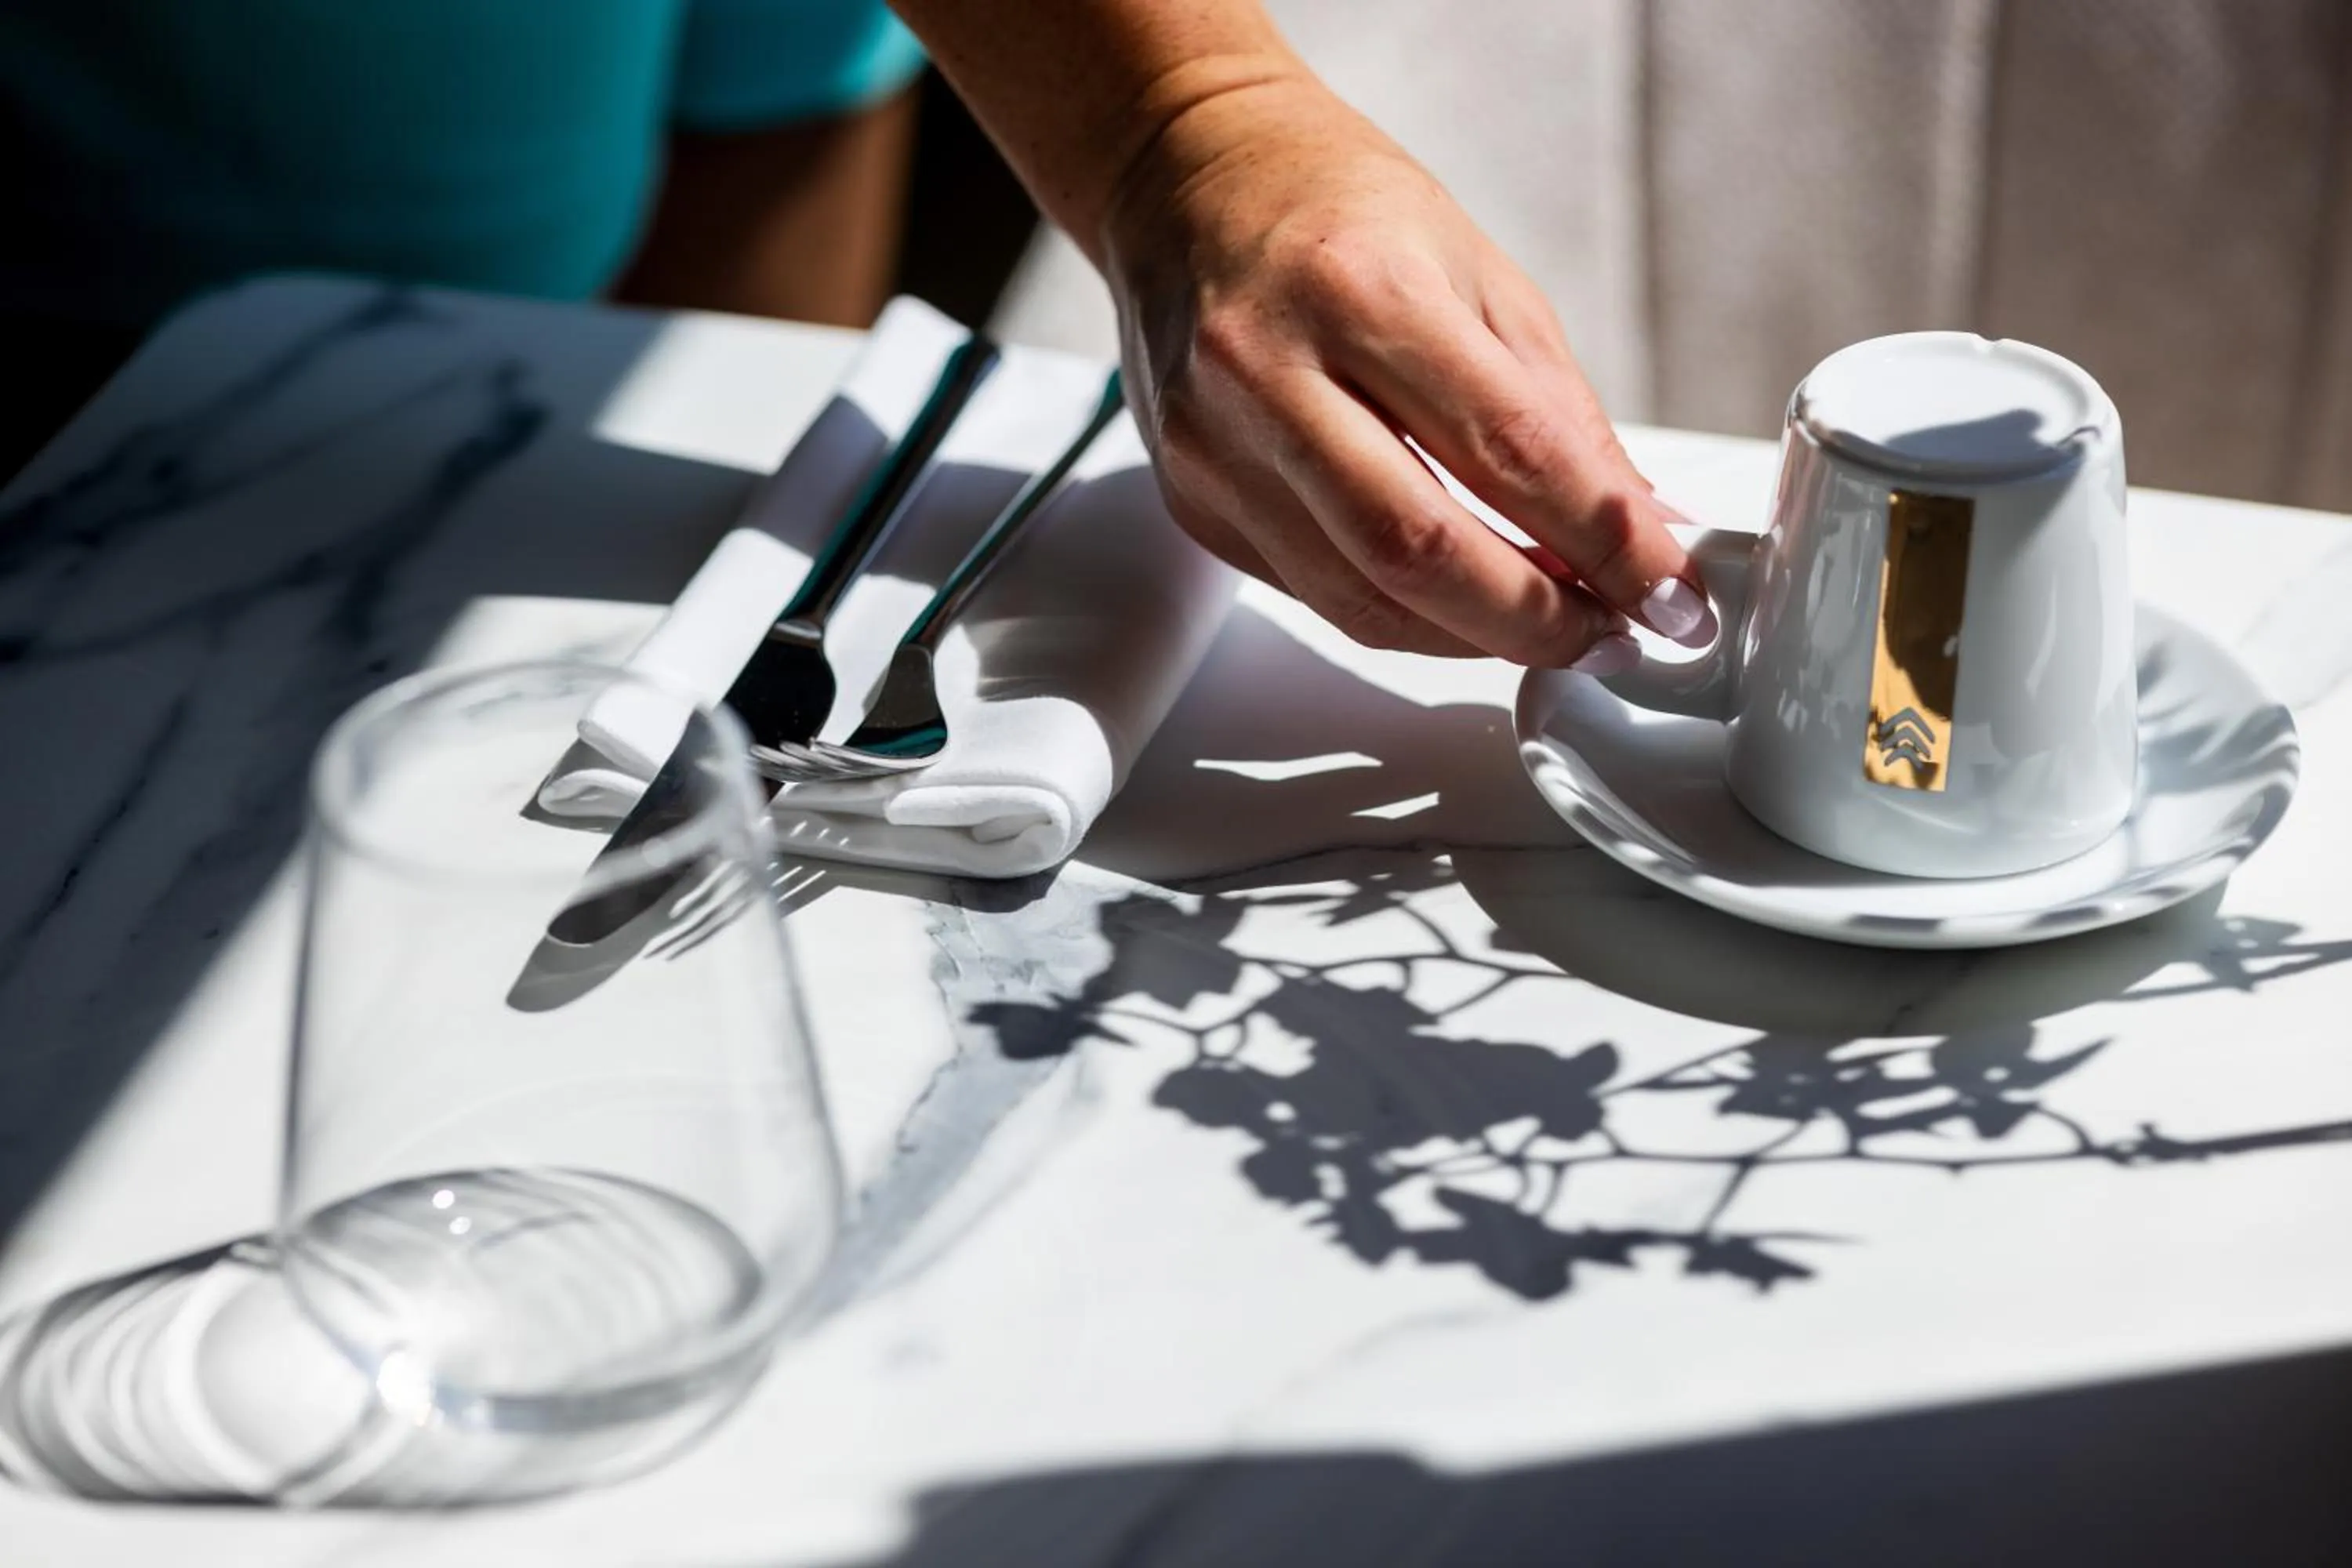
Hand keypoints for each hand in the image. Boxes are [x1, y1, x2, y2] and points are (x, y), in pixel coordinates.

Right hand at [1102, 74, 1709, 666]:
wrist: (1187, 185)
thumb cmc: (1338, 211)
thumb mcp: (1482, 277)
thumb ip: (1560, 416)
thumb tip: (1639, 532)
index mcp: (1358, 288)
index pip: (1509, 451)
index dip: (1607, 541)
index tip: (1670, 593)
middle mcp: (1268, 370)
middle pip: (1418, 550)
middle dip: (1536, 617)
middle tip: (1611, 634)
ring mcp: (1217, 447)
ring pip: (1361, 598)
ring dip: (1474, 634)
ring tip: (1551, 625)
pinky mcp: (1195, 501)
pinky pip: (1318, 594)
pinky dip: (1407, 615)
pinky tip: (1462, 603)